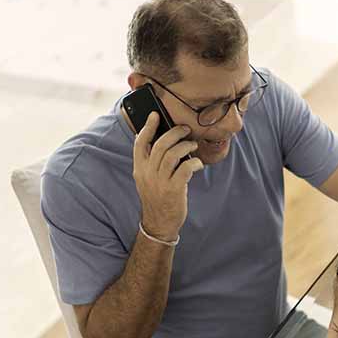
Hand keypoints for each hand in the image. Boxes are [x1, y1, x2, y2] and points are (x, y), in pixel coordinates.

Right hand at [132, 113, 202, 238]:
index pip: (140, 143)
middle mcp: (147, 173)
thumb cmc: (157, 198)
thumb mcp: (147, 179)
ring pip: (173, 154)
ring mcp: (160, 182)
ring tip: (193, 145)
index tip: (155, 115)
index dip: (147, 127)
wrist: (159, 223)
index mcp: (139, 169)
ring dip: (186, 146)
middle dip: (175, 133)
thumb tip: (164, 141)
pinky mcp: (173, 189)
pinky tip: (197, 164)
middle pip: (160, 145)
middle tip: (185, 129)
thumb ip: (151, 163)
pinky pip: (185, 168)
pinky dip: (194, 163)